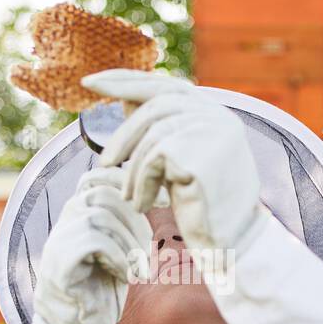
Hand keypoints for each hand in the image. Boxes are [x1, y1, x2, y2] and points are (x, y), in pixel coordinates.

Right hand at [33, 167, 151, 323]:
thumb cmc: (103, 289)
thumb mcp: (121, 248)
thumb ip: (127, 220)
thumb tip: (157, 192)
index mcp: (77, 215)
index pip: (96, 178)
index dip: (128, 182)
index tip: (160, 201)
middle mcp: (63, 223)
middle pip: (104, 195)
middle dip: (135, 219)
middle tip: (146, 249)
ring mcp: (58, 241)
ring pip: (100, 216)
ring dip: (128, 242)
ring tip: (136, 267)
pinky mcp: (59, 263)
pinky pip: (94, 241)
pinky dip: (118, 257)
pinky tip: (124, 275)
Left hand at [81, 69, 265, 254]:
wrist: (231, 243)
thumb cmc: (205, 205)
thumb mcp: (181, 161)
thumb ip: (161, 131)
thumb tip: (125, 98)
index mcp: (215, 113)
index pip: (166, 86)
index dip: (126, 80)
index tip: (91, 82)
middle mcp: (217, 115)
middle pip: (156, 105)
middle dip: (122, 133)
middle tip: (102, 164)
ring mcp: (211, 131)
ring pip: (152, 135)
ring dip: (132, 171)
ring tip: (130, 198)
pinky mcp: (197, 154)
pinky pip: (152, 159)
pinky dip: (141, 184)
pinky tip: (144, 205)